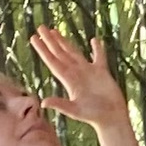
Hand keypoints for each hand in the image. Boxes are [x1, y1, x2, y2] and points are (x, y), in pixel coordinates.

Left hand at [27, 25, 131, 140]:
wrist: (111, 119)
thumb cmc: (94, 116)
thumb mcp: (75, 110)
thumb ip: (61, 105)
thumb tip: (44, 103)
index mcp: (69, 80)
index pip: (53, 61)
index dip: (43, 49)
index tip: (34, 37)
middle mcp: (76, 74)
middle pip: (60, 54)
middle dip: (50, 41)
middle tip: (41, 27)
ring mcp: (89, 72)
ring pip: (74, 53)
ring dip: (65, 42)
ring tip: (55, 31)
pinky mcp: (102, 72)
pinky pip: (99, 57)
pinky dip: (97, 49)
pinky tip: (94, 40)